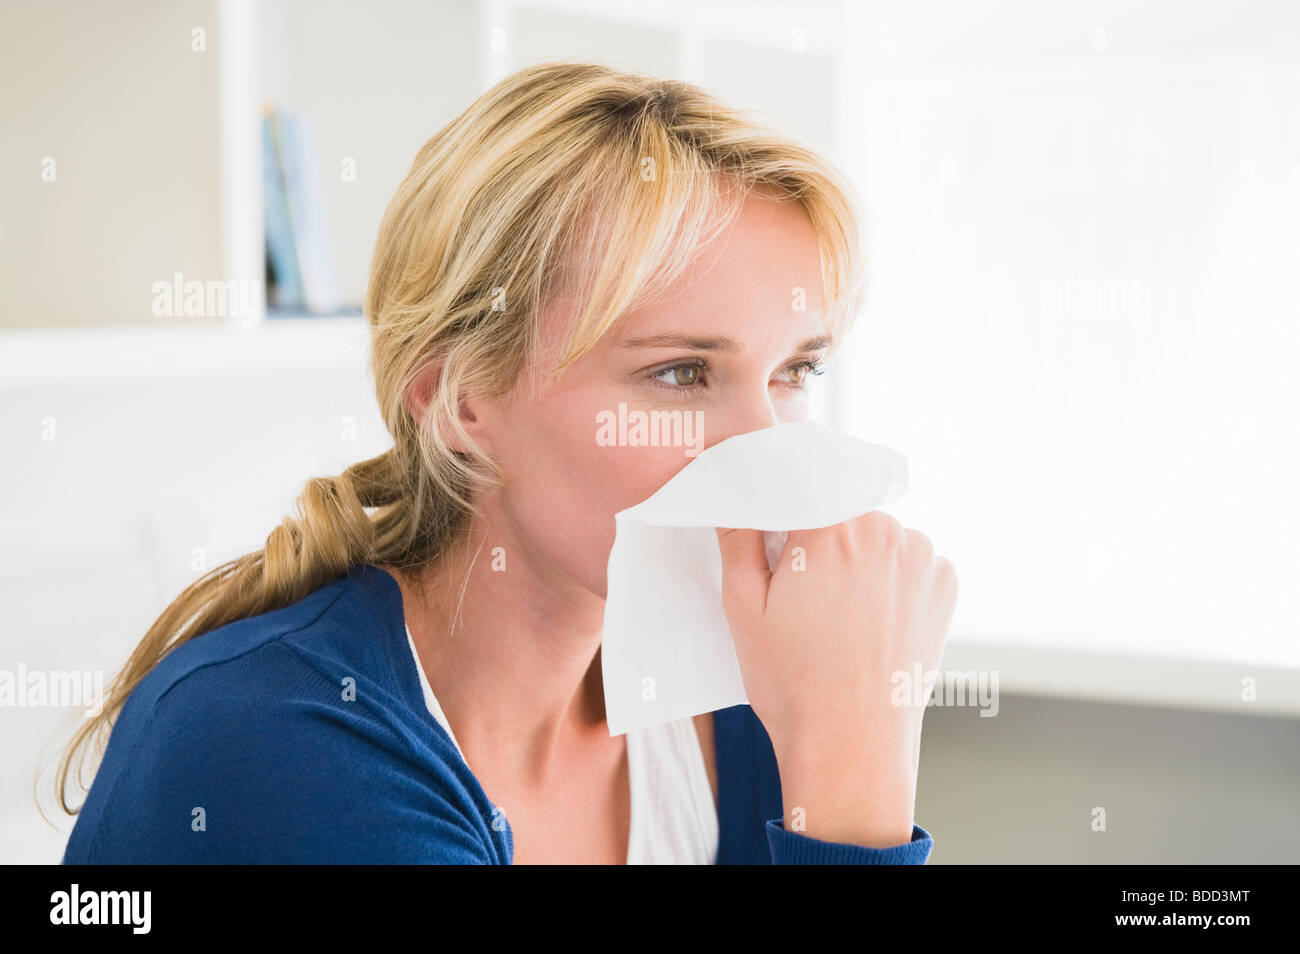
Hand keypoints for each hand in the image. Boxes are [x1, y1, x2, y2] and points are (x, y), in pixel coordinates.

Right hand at [714, 512, 957, 846]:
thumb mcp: (743, 607)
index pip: (800, 473)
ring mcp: (921, 557)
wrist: (852, 747)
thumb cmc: (792, 684)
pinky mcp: (943, 583)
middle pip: (839, 504)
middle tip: (798, 584)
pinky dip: (889, 575)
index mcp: (830, 527)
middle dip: (817, 531)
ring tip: (836, 610)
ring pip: (876, 531)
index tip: (765, 517)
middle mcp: (884, 530)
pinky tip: (869, 618)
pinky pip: (908, 559)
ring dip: (857, 552)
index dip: (778, 490)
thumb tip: (730, 491)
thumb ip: (737, 537)